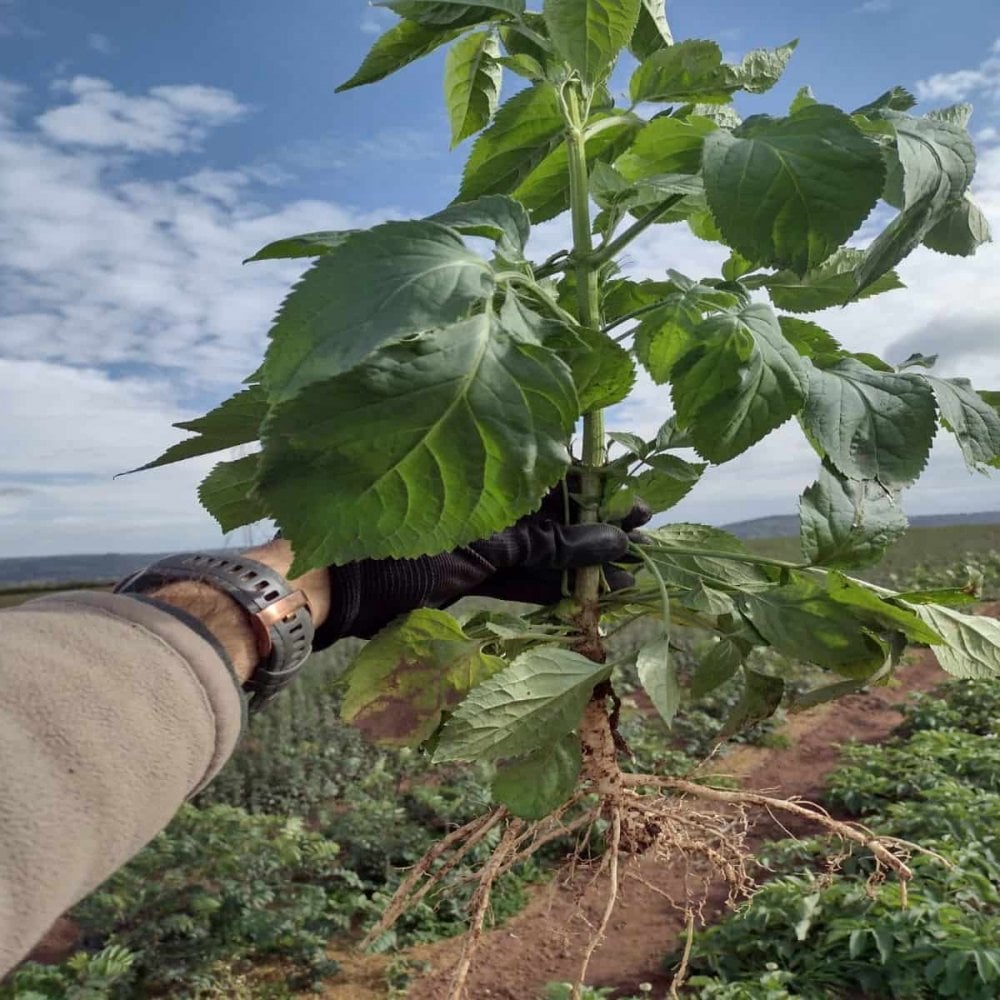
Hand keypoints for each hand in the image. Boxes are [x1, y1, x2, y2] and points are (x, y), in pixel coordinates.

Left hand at [313, 486, 651, 648]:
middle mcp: (490, 497)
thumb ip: (548, 544)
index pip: (560, 472)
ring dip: (584, 564)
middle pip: (558, 512)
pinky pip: (523, 578)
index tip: (640, 504)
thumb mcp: (484, 543)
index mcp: (492, 468)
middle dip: (602, 529)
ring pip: (545, 548)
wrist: (338, 588)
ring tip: (629, 578)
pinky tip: (590, 598)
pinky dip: (554, 588)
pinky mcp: (474, 574)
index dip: (602, 489)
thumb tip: (615, 540)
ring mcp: (482, 537)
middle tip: (647, 545)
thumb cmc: (401, 544)